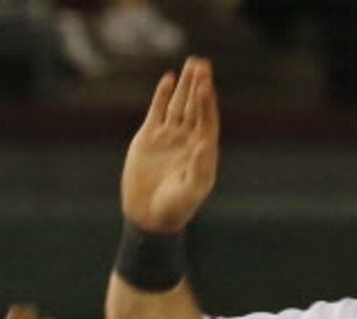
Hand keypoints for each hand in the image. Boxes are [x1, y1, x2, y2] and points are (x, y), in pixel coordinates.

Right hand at [121, 56, 219, 233]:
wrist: (149, 217)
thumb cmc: (175, 208)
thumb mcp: (191, 190)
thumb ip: (199, 167)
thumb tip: (204, 143)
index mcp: (202, 151)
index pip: (207, 120)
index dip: (207, 103)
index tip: (206, 86)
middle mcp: (188, 140)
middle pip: (195, 107)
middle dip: (199, 86)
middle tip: (203, 64)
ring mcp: (169, 137)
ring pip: (178, 104)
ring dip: (185, 85)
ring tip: (191, 64)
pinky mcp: (149, 136)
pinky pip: (157, 111)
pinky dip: (162, 95)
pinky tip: (168, 79)